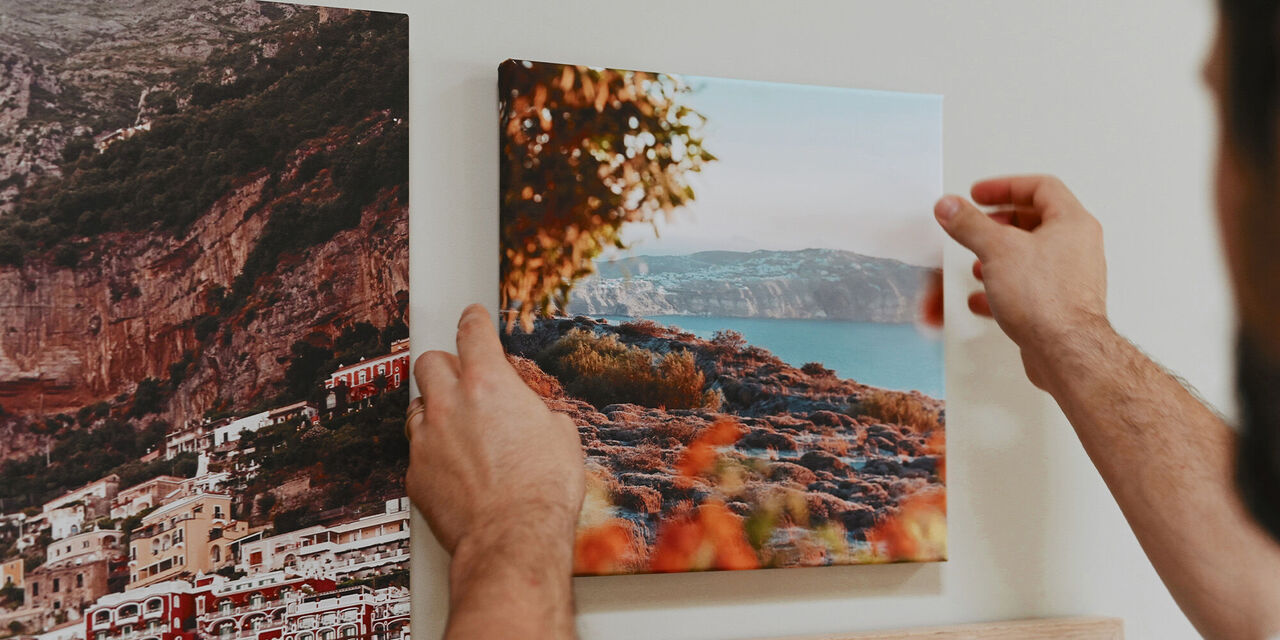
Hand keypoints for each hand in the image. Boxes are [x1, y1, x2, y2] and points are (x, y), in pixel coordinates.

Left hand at [406, 304, 584, 555]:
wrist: (514, 538)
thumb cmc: (543, 490)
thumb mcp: (561, 436)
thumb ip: (537, 414)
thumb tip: (535, 419)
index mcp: (490, 384)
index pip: (473, 333)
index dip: (471, 320)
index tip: (470, 316)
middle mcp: (451, 404)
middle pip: (430, 362)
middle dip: (445, 364)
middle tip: (460, 377)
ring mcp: (428, 439)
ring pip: (418, 407)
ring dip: (435, 410)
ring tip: (458, 429)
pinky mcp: (415, 474)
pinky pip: (418, 452)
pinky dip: (433, 455)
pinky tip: (454, 471)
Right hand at [934, 175, 1108, 388]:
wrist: (1065, 351)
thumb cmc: (1048, 301)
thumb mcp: (997, 250)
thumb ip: (969, 224)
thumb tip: (951, 207)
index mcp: (1071, 223)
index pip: (1040, 188)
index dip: (1005, 186)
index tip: (980, 194)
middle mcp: (1076, 248)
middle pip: (1035, 221)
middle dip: (999, 223)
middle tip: (978, 223)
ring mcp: (1069, 278)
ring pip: (1030, 257)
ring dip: (999, 256)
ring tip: (978, 260)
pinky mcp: (1058, 306)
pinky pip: (1027, 288)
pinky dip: (1002, 288)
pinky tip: (983, 298)